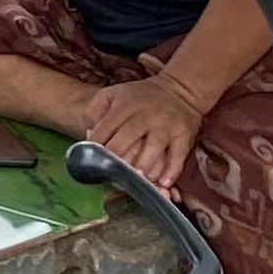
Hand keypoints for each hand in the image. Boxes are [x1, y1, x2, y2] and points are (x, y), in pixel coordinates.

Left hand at [88, 70, 213, 193]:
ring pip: (153, 150)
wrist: (180, 91)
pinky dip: (171, 171)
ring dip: (143, 167)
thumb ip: (94, 112)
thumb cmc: (140, 97)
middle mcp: (145, 116)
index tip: (92, 159)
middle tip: (111, 173)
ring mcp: (166, 127)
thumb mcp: (112, 94)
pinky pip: (178, 157)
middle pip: (127, 139)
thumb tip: (89, 135)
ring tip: (136, 179)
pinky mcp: (183, 136)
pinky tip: (162, 182)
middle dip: (116, 158)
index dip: (96, 145)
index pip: (106, 128)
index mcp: (125, 106)